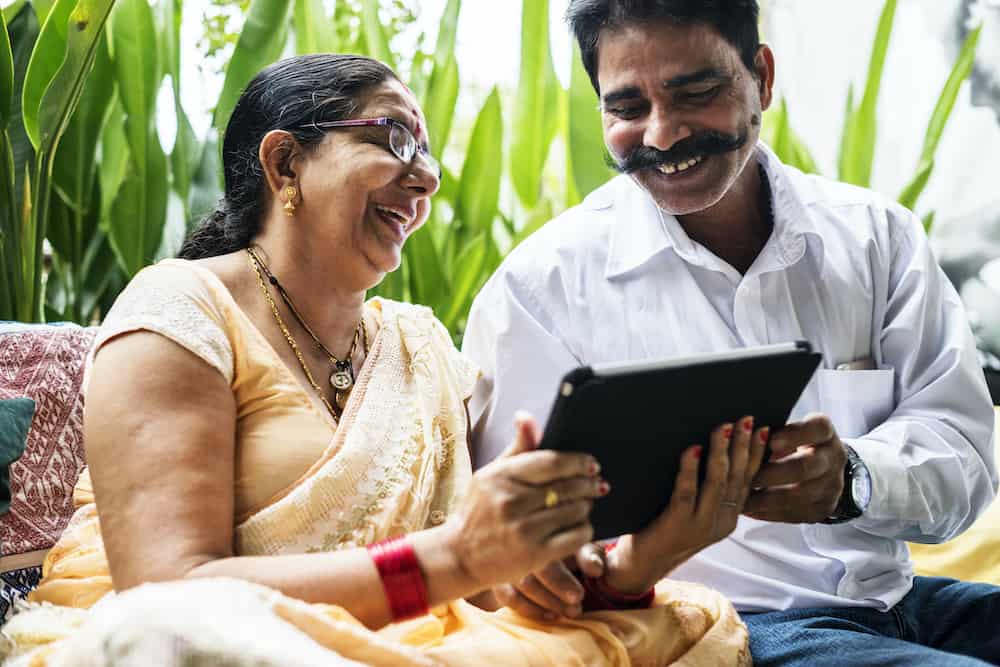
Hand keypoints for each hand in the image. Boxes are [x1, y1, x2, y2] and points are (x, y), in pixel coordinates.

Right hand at [441, 412, 606, 593]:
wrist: (460, 556)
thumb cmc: (479, 511)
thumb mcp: (491, 475)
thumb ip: (516, 448)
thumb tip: (526, 416)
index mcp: (501, 476)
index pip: (550, 462)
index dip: (577, 462)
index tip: (591, 464)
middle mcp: (511, 501)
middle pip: (567, 487)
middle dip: (588, 484)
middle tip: (597, 484)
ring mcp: (523, 530)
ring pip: (574, 511)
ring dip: (586, 506)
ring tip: (586, 504)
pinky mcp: (534, 555)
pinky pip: (575, 537)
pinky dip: (584, 529)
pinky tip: (580, 526)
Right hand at [492, 544, 606, 620]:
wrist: (546, 552)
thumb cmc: (565, 547)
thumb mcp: (580, 546)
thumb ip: (589, 555)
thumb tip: (596, 569)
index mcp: (540, 528)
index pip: (545, 553)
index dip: (561, 579)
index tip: (578, 596)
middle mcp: (518, 542)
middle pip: (530, 572)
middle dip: (555, 593)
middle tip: (576, 607)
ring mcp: (505, 559)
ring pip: (520, 585)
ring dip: (546, 603)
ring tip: (570, 612)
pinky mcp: (497, 577)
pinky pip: (508, 597)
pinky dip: (529, 609)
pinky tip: (549, 615)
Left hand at [604, 417, 769, 594]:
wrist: (641, 564)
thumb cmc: (666, 527)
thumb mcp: (696, 509)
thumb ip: (708, 487)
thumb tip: (712, 445)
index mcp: (728, 516)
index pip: (749, 479)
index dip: (757, 454)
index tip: (764, 429)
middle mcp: (720, 521)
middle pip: (737, 477)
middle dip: (743, 446)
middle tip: (747, 419)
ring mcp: (700, 525)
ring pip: (717, 482)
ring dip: (721, 452)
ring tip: (723, 428)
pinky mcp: (677, 525)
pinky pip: (686, 493)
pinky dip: (690, 470)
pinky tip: (692, 450)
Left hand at [743, 414, 846, 522]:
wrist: (823, 466)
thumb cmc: (796, 442)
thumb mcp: (790, 428)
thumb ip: (773, 430)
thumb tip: (743, 432)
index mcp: (825, 432)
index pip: (818, 428)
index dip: (795, 435)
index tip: (770, 440)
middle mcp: (833, 458)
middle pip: (807, 466)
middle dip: (774, 473)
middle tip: (748, 477)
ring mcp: (832, 485)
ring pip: (800, 495)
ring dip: (767, 498)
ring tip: (742, 497)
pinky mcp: (823, 507)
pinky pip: (796, 513)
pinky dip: (769, 512)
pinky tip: (750, 508)